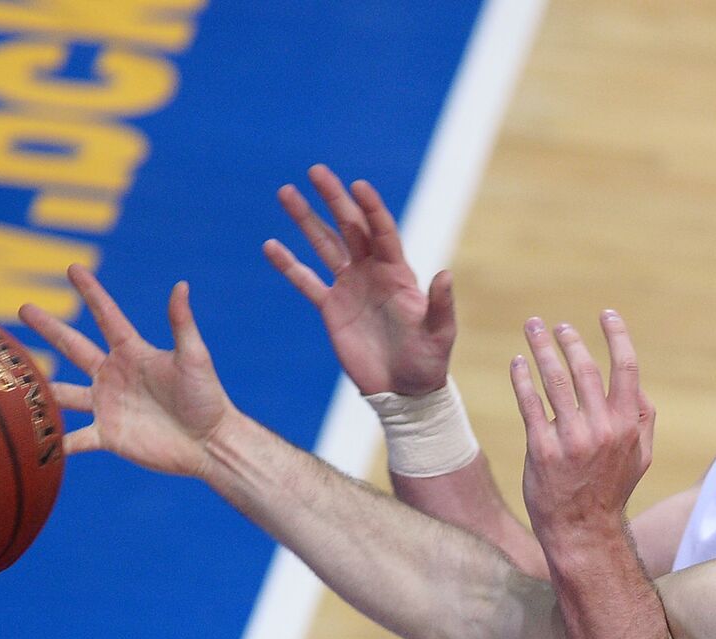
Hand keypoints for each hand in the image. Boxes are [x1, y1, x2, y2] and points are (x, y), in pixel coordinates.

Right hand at [19, 264, 233, 478]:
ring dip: (40, 387)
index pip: (106, 316)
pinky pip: (73, 438)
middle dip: (48, 327)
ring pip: (64, 393)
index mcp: (133, 352)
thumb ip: (181, 324)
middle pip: (73, 346)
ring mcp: (108, 405)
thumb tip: (181, 285)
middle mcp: (114, 376)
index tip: (73, 268)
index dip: (90, 292)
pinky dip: (52, 441)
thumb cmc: (207, 398)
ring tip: (11, 377)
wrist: (210, 443)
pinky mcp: (109, 435)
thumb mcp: (194, 357)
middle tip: (23, 307)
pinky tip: (28, 440)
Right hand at [263, 163, 454, 395]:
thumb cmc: (427, 361)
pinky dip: (289, 265)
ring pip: (324, 245)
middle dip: (333, 199)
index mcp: (398, 273)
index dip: (371, 209)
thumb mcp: (439, 334)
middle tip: (316, 171)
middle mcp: (372, 272)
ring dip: (305, 220)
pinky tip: (271, 246)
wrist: (403, 391)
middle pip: (350, 227)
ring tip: (286, 193)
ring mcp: (350, 287)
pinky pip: (306, 282)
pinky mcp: (331, 309)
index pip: (383, 232)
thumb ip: (440, 305)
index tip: (357, 186)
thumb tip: (445, 273)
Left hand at [510, 312, 655, 545]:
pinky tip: (517, 364)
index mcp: (627, 424)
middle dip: (569, 340)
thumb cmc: (610, 489)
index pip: (626, 368)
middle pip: (584, 369)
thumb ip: (642, 417)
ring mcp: (570, 439)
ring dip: (541, 349)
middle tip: (555, 324)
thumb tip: (637, 382)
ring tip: (532, 329)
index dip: (617, 335)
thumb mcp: (640, 456)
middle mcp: (601, 428)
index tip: (605, 313)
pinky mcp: (542, 450)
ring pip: (554, 381)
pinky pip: (530, 405)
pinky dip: (522, 379)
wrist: (582, 529)